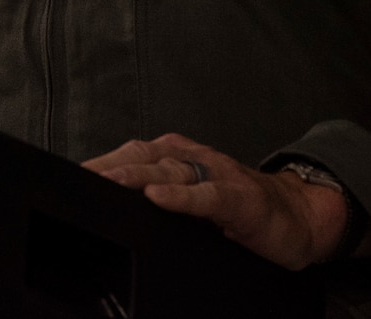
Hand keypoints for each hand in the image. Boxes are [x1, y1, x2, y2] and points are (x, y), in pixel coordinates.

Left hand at [83, 134, 352, 269]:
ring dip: (136, 176)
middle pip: (144, 157)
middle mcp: (195, 158)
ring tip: (108, 182)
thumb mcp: (194, 199)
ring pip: (170, 170)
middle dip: (110, 167)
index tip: (71, 174)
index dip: (102, 163)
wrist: (299, 216)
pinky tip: (158, 198)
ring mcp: (218, 175)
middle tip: (79, 178)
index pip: (132, 154)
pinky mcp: (240, 198)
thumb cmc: (240, 209)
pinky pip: (206, 195)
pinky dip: (181, 196)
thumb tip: (113, 207)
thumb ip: (161, 195)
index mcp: (180, 157)